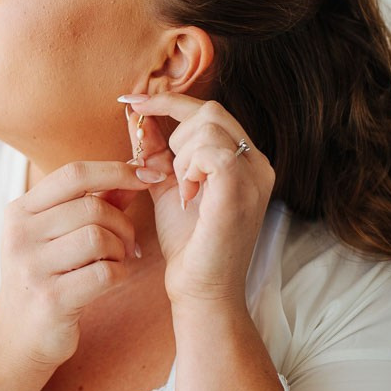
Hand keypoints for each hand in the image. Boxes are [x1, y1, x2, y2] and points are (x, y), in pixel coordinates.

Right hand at [0, 158, 151, 368]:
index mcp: (20, 211)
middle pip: (92, 208)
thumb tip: (135, 172)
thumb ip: (95, 202)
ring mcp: (32, 268)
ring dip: (120, 249)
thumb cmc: (45, 278)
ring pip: (99, 238)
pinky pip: (104, 273)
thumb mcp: (58, 235)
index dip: (115, 170)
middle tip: (127, 242)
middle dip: (122, 223)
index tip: (144, 176)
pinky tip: (112, 279)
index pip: (73, 173)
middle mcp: (20, 235)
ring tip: (116, 261)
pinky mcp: (51, 299)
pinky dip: (119, 273)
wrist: (16, 337)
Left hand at [119, 91, 274, 306]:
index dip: (169, 100)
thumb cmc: (188, 245)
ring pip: (208, 128)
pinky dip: (190, 167)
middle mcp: (258, 164)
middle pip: (211, 112)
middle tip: (165, 172)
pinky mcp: (241, 191)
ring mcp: (254, 176)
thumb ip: (158, 152)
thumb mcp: (170, 187)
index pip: (210, 111)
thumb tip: (137, 116)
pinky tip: (188, 195)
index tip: (132, 101)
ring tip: (182, 190)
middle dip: (175, 133)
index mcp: (245, 160)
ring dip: (181, 156)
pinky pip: (212, 151)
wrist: (201, 290)